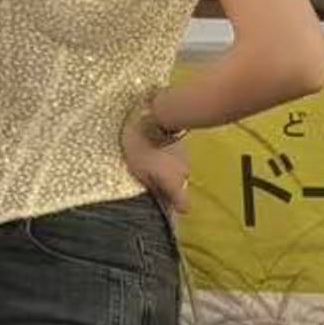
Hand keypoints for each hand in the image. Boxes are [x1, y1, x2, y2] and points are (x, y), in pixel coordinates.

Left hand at [121, 96, 188, 210]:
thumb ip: (150, 187)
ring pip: (177, 172)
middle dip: (167, 187)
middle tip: (150, 180)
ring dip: (167, 171)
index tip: (167, 208)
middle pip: (178, 187)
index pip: (183, 206)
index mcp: (173, 183)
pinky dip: (168, 159)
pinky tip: (155, 151)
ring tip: (150, 162)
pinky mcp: (182, 145)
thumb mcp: (138, 171)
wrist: (154, 115)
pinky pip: (176, 159)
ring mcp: (185, 158)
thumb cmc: (142, 147)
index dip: (175, 209)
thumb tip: (158, 199)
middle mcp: (183, 174)